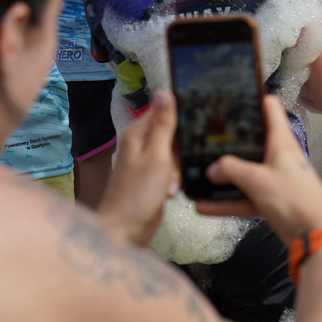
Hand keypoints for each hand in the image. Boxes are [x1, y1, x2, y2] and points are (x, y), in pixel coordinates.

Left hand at [96, 91, 179, 246]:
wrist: (125, 229)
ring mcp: (146, 160)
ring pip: (175, 151)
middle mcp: (140, 143)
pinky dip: (175, 177)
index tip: (195, 125)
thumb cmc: (138, 194)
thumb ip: (162, 124)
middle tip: (179, 164)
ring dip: (179, 166)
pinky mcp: (152, 175)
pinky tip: (172, 190)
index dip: (181, 116)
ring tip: (171, 183)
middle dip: (181, 148)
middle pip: (172, 131)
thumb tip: (164, 92)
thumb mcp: (157, 156)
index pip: (163, 108)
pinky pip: (172, 167)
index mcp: (137, 133)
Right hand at [198, 95, 321, 243]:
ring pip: (244, 172)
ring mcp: (274, 178)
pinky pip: (243, 197)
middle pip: (252, 141)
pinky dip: (225, 201)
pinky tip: (203, 206)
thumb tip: (213, 168)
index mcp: (282, 142)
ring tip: (197, 174)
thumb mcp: (258, 180)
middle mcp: (279, 157)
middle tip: (205, 136)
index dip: (254, 98)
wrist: (313, 234)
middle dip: (230, 140)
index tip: (234, 94)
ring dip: (223, 175)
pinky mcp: (270, 200)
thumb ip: (232, 170)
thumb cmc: (296, 200)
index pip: (271, 109)